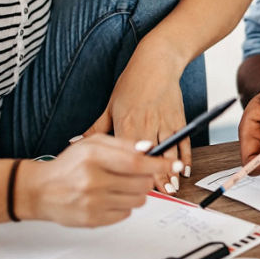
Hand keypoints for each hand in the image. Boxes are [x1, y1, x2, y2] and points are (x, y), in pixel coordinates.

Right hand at [18, 134, 177, 226]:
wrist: (41, 190)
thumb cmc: (69, 165)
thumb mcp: (92, 144)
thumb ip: (122, 144)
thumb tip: (149, 148)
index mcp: (93, 157)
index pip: (136, 162)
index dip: (159, 163)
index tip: (173, 164)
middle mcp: (93, 181)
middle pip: (142, 183)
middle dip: (146, 178)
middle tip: (137, 174)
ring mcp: (92, 203)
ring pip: (138, 200)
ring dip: (136, 192)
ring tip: (119, 185)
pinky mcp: (93, 220)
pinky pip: (126, 214)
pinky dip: (123, 205)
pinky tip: (108, 197)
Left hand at [82, 48, 188, 192]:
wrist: (157, 62)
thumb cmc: (132, 83)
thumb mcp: (110, 105)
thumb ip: (94, 129)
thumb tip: (74, 142)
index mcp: (126, 123)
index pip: (129, 155)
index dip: (132, 174)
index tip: (132, 189)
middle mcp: (147, 124)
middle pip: (151, 158)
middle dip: (155, 178)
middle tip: (158, 195)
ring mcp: (165, 122)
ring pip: (169, 152)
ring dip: (171, 172)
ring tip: (171, 188)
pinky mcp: (178, 118)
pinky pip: (184, 142)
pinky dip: (185, 157)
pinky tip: (184, 170)